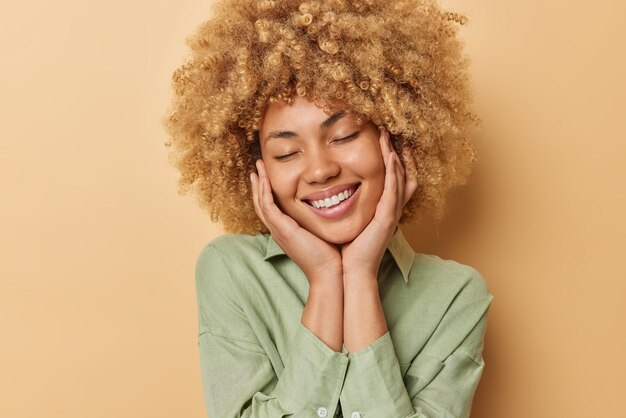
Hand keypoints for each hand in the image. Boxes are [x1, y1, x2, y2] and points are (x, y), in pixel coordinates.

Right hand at [250, 159, 342, 283]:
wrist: (329, 273)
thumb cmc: (331, 256)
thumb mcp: (322, 233)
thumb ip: (320, 220)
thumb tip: (331, 207)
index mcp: (286, 231)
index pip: (271, 208)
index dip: (267, 191)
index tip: (267, 175)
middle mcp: (279, 230)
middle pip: (261, 203)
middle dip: (258, 184)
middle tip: (258, 166)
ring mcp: (278, 230)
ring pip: (261, 202)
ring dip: (259, 183)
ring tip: (258, 167)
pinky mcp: (283, 230)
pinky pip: (268, 206)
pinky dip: (264, 191)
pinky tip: (265, 179)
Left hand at [341, 129, 417, 277]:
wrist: (349, 271)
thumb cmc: (346, 249)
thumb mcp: (350, 221)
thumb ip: (347, 205)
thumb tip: (332, 191)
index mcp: (383, 209)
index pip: (394, 179)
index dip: (393, 159)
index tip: (384, 140)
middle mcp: (391, 209)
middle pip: (403, 173)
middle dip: (398, 151)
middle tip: (391, 131)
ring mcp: (392, 213)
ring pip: (400, 177)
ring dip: (395, 154)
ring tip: (389, 135)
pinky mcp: (387, 217)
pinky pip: (394, 189)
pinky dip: (394, 171)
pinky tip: (390, 155)